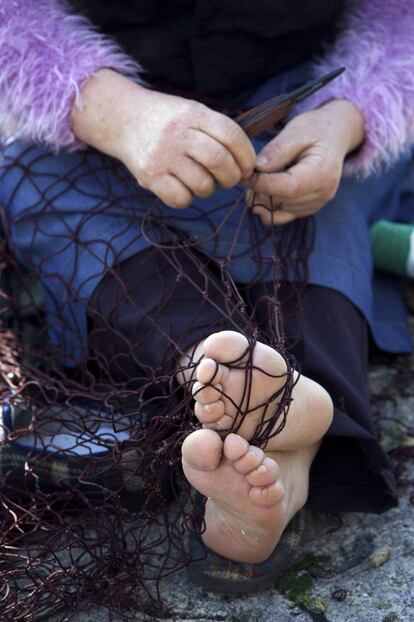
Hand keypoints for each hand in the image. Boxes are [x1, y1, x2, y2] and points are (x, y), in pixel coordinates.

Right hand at [72, 69, 255, 207]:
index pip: (232, 134)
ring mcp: (162, 156)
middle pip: (219, 160)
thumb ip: (217, 131)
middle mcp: (178, 133)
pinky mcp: (150, 176)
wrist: (123, 118)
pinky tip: (183, 188)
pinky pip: (180, 199)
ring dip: (209, 188)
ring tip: (202, 181)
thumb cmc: (167, 121)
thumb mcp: (192, 112)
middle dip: (232, 176)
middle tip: (229, 179)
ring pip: (202, 184)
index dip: (246, 155)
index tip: (247, 167)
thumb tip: (248, 164)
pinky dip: (187, 198)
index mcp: (193, 114)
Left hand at [245, 100, 364, 225]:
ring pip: (279, 210)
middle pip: (282, 200)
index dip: (263, 184)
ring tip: (259, 177)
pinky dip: (268, 206)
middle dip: (260, 190)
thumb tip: (257, 168)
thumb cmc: (314, 129)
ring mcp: (316, 204)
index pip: (290, 187)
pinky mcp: (308, 209)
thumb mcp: (296, 131)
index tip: (246, 174)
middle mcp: (323, 193)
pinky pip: (282, 216)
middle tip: (249, 173)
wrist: (332, 137)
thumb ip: (277, 150)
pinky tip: (263, 191)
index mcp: (323, 172)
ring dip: (262, 197)